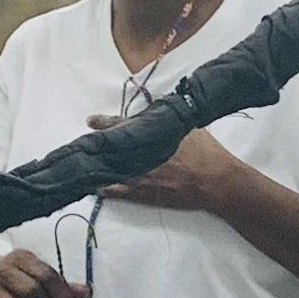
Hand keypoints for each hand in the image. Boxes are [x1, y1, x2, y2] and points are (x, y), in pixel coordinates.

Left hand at [89, 115, 242, 211]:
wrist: (216, 181)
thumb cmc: (207, 152)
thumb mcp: (190, 127)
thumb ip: (170, 116)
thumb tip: (157, 102)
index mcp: (153, 136)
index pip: (122, 125)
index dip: (104, 122)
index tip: (91, 120)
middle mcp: (142, 156)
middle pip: (111, 149)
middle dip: (96, 145)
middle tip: (82, 143)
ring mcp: (141, 177)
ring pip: (111, 171)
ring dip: (97, 167)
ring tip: (84, 165)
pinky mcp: (144, 195)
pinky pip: (118, 193)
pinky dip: (104, 189)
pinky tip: (94, 187)